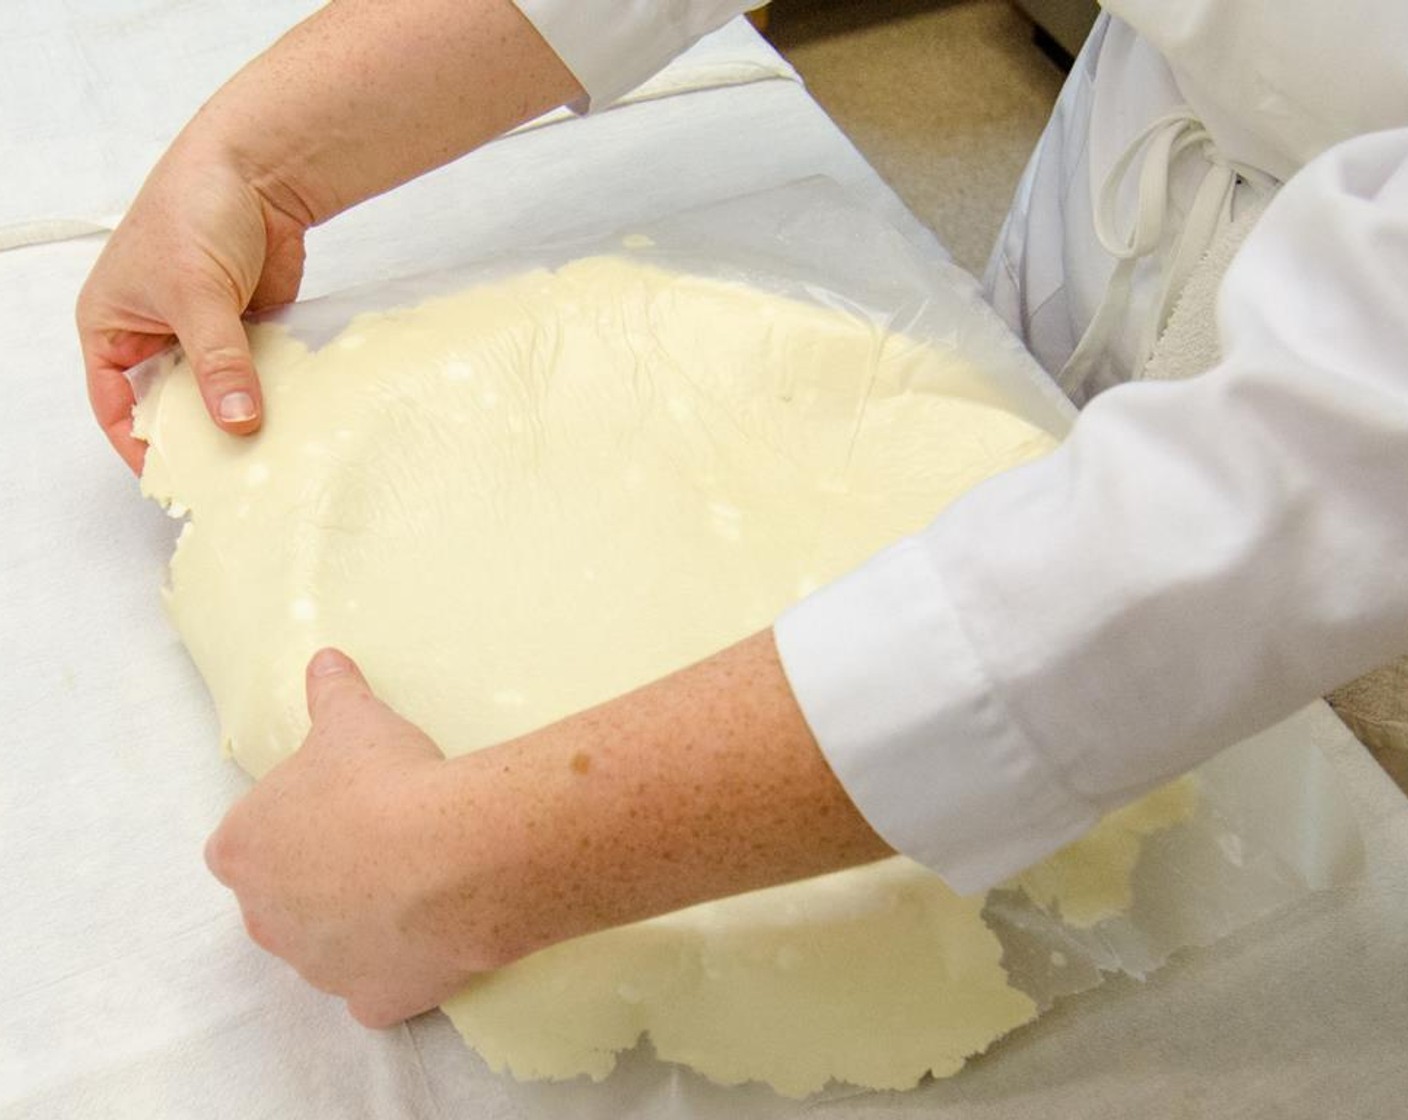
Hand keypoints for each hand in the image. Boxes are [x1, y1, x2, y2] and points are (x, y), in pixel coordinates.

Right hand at [76, 133, 309, 472]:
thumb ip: (218, 361)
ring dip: (239, 416)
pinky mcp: (247, 331)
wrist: (259, 172)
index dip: (141, 443)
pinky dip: (270, 394)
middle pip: (172, 405)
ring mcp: (204, 336)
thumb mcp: (196, 294)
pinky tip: (290, 419)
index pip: (117, 403)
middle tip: (230, 473)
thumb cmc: (195, 209)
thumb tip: (238, 420)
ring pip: (218, 394)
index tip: (175, 476)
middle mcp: (154, 336)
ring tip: (265, 454)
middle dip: (199, 435)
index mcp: (112, 327)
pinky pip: (256, 375)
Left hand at [205, 648, 479, 1027]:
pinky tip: (428, 935)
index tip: (331, 806)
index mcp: (241, 850)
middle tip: (375, 840)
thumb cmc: (383, 780)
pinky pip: (376, 989)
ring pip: (326, 946)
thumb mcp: (354, 718)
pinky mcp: (371, 1001)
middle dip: (317, 877)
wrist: (448, 855)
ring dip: (356, 922)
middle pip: (279, 899)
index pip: (244, 841)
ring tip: (413, 880)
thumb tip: (324, 658)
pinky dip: (396, 969)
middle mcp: (263, 919)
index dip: (287, 824)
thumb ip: (331, 690)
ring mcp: (315, 967)